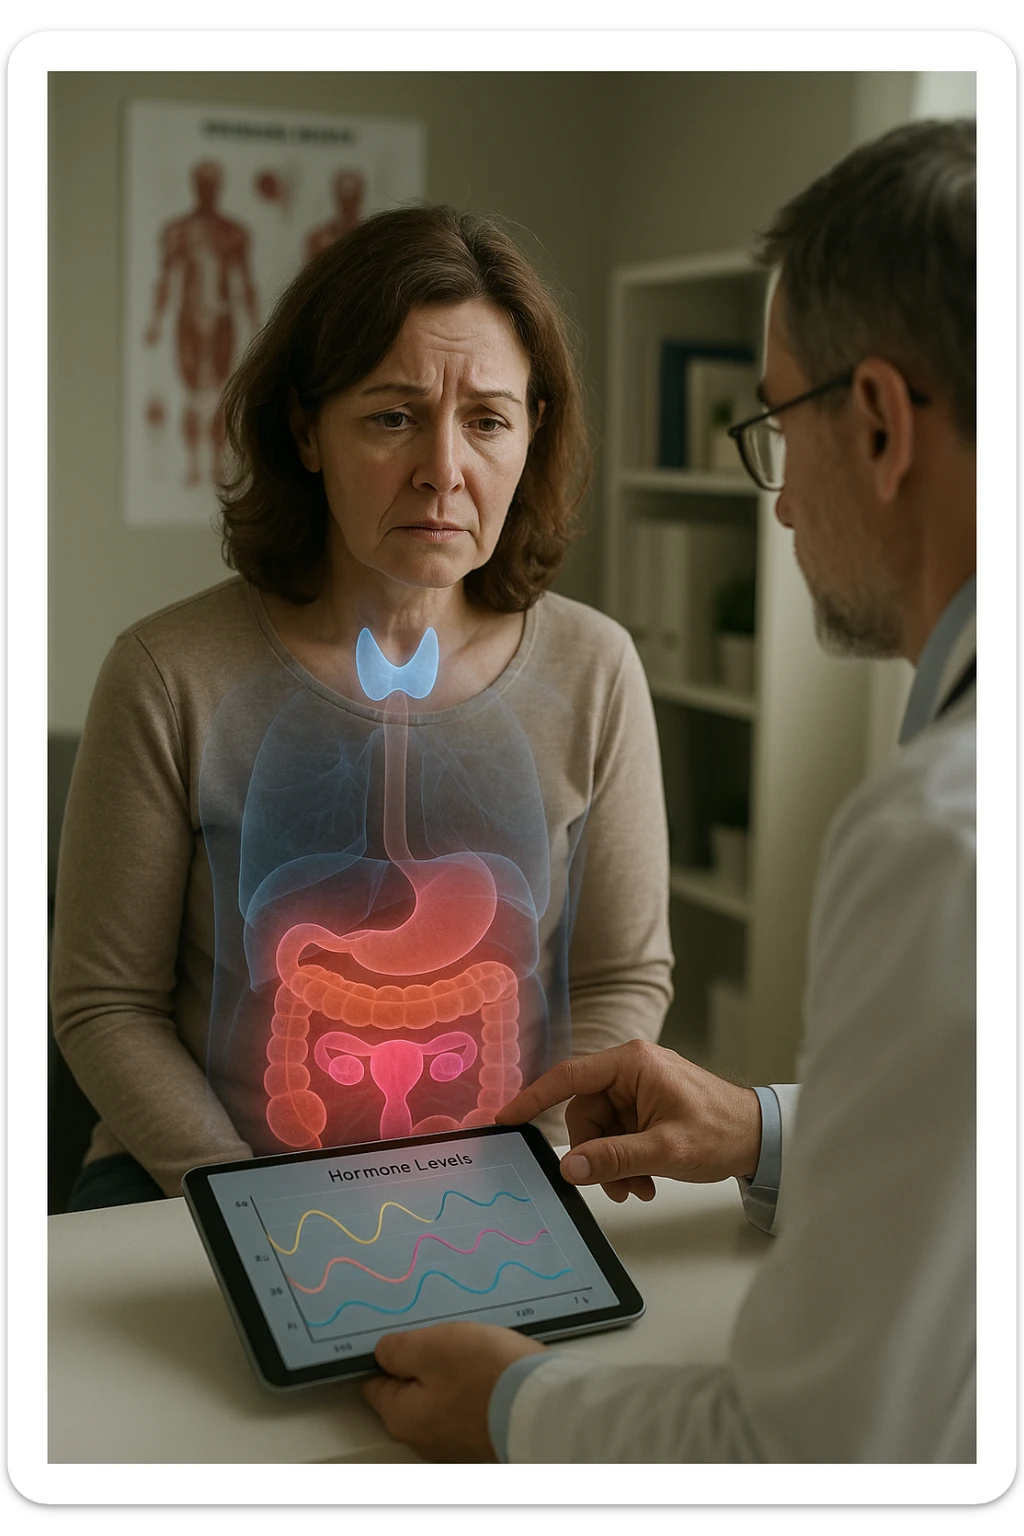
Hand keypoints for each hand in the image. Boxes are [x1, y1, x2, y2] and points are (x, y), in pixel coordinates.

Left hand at [360, 1322, 545, 1461]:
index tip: (403, 1337)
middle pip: (411, 1390)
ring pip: (444, 1396)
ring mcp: (458, 1442)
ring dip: (454, 1373)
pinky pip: (471, 1404)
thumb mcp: (431, 1346)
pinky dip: (477, 1386)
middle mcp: (426, 1439)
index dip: (386, 1354)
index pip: (375, 1383)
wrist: (548, 1407)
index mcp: (403, 1418)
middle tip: (446, 1340)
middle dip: (424, 1363)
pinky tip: (492, 1369)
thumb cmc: (488, 1376)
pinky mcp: (486, 1436)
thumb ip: (397, 1349)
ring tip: (475, 1351)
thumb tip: (382, 1354)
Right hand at [496, 1039, 761, 1202]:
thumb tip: (568, 1169)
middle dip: (595, 1155)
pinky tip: (645, 1182)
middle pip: (585, 1114)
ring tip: (638, 1189)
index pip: (569, 1077)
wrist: (761, 1139)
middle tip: (616, 1187)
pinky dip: (625, 1161)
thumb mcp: (663, 1150)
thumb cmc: (722, 1131)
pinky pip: (618, 1135)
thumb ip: (612, 1159)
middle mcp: (631, 1070)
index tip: (507, 1118)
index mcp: (632, 1064)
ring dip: (613, 1164)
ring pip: (600, 1130)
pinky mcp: (647, 1107)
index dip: (534, 1098)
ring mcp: (639, 1089)